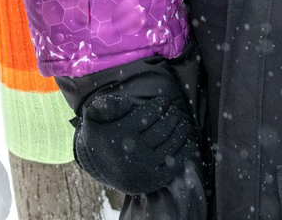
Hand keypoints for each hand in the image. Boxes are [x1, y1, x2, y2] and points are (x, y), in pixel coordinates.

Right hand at [73, 94, 197, 194]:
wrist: (97, 168)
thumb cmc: (99, 136)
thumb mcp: (93, 118)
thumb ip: (103, 105)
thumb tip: (124, 103)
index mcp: (122, 134)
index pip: (148, 115)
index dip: (159, 105)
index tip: (164, 101)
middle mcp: (135, 152)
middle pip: (162, 129)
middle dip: (172, 117)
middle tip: (174, 111)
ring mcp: (146, 168)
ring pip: (171, 145)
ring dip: (181, 131)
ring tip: (183, 123)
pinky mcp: (154, 180)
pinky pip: (175, 165)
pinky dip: (186, 152)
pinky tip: (188, 141)